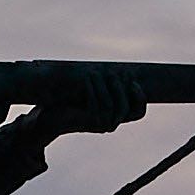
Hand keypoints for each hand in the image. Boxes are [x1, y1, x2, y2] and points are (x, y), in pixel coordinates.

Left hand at [27, 71, 145, 142]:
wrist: (54, 116)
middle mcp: (111, 125)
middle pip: (125, 107)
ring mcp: (100, 125)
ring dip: (104, 84)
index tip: (133, 81)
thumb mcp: (95, 90)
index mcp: (117, 118)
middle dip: (120, 87)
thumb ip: (108, 84)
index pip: (139, 113)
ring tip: (96, 70)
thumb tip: (121, 69)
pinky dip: (92, 88)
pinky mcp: (88, 122)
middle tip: (113, 71)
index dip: (140, 97)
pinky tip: (88, 77)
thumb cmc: (75, 101)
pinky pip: (95, 103)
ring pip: (109, 103)